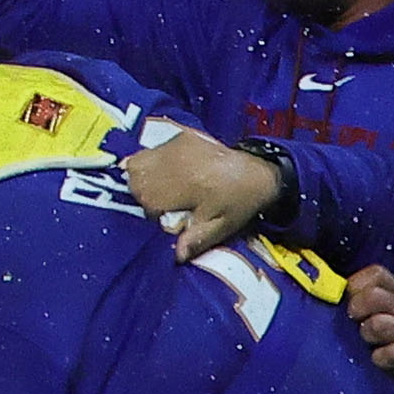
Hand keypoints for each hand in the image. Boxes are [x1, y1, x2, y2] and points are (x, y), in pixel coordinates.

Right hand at [122, 123, 287, 254]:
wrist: (257, 172)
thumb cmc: (237, 203)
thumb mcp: (221, 227)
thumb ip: (197, 239)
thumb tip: (177, 255)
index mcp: (185, 186)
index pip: (146, 199)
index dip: (149, 212)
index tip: (162, 217)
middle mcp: (176, 162)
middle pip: (135, 177)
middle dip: (140, 192)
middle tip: (158, 203)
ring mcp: (177, 146)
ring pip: (138, 161)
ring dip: (140, 176)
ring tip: (157, 188)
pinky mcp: (181, 138)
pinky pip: (152, 149)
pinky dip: (150, 162)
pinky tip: (163, 173)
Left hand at [342, 262, 393, 375]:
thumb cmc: (376, 331)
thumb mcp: (367, 307)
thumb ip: (351, 295)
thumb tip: (323, 285)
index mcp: (392, 288)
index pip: (376, 273)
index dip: (356, 285)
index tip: (350, 299)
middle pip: (374, 296)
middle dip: (357, 309)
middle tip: (354, 320)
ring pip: (378, 325)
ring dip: (367, 334)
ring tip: (367, 340)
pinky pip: (389, 353)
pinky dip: (379, 357)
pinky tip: (377, 358)